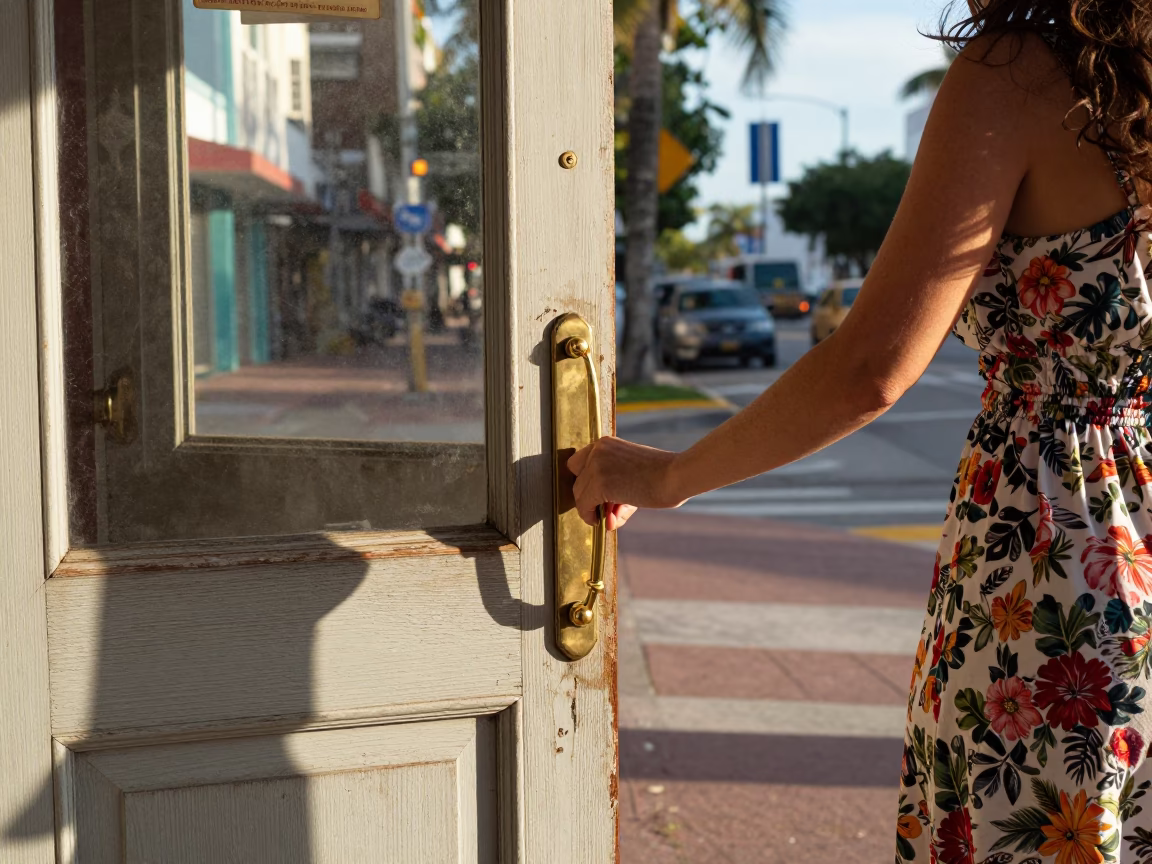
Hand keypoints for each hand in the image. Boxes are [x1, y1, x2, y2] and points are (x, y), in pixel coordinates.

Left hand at [567, 437, 684, 528]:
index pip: (580, 463)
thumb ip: (615, 495)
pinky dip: (590, 516)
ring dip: (594, 509)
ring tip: (615, 516)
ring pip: (579, 494)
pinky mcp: (599, 483)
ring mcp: (596, 465)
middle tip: (608, 508)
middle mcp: (597, 450)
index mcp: (605, 443)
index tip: (597, 497)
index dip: (586, 482)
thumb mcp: (632, 477)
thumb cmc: (663, 476)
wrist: (676, 475)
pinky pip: (584, 505)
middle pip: (577, 479)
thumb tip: (606, 520)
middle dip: (589, 496)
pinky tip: (608, 521)